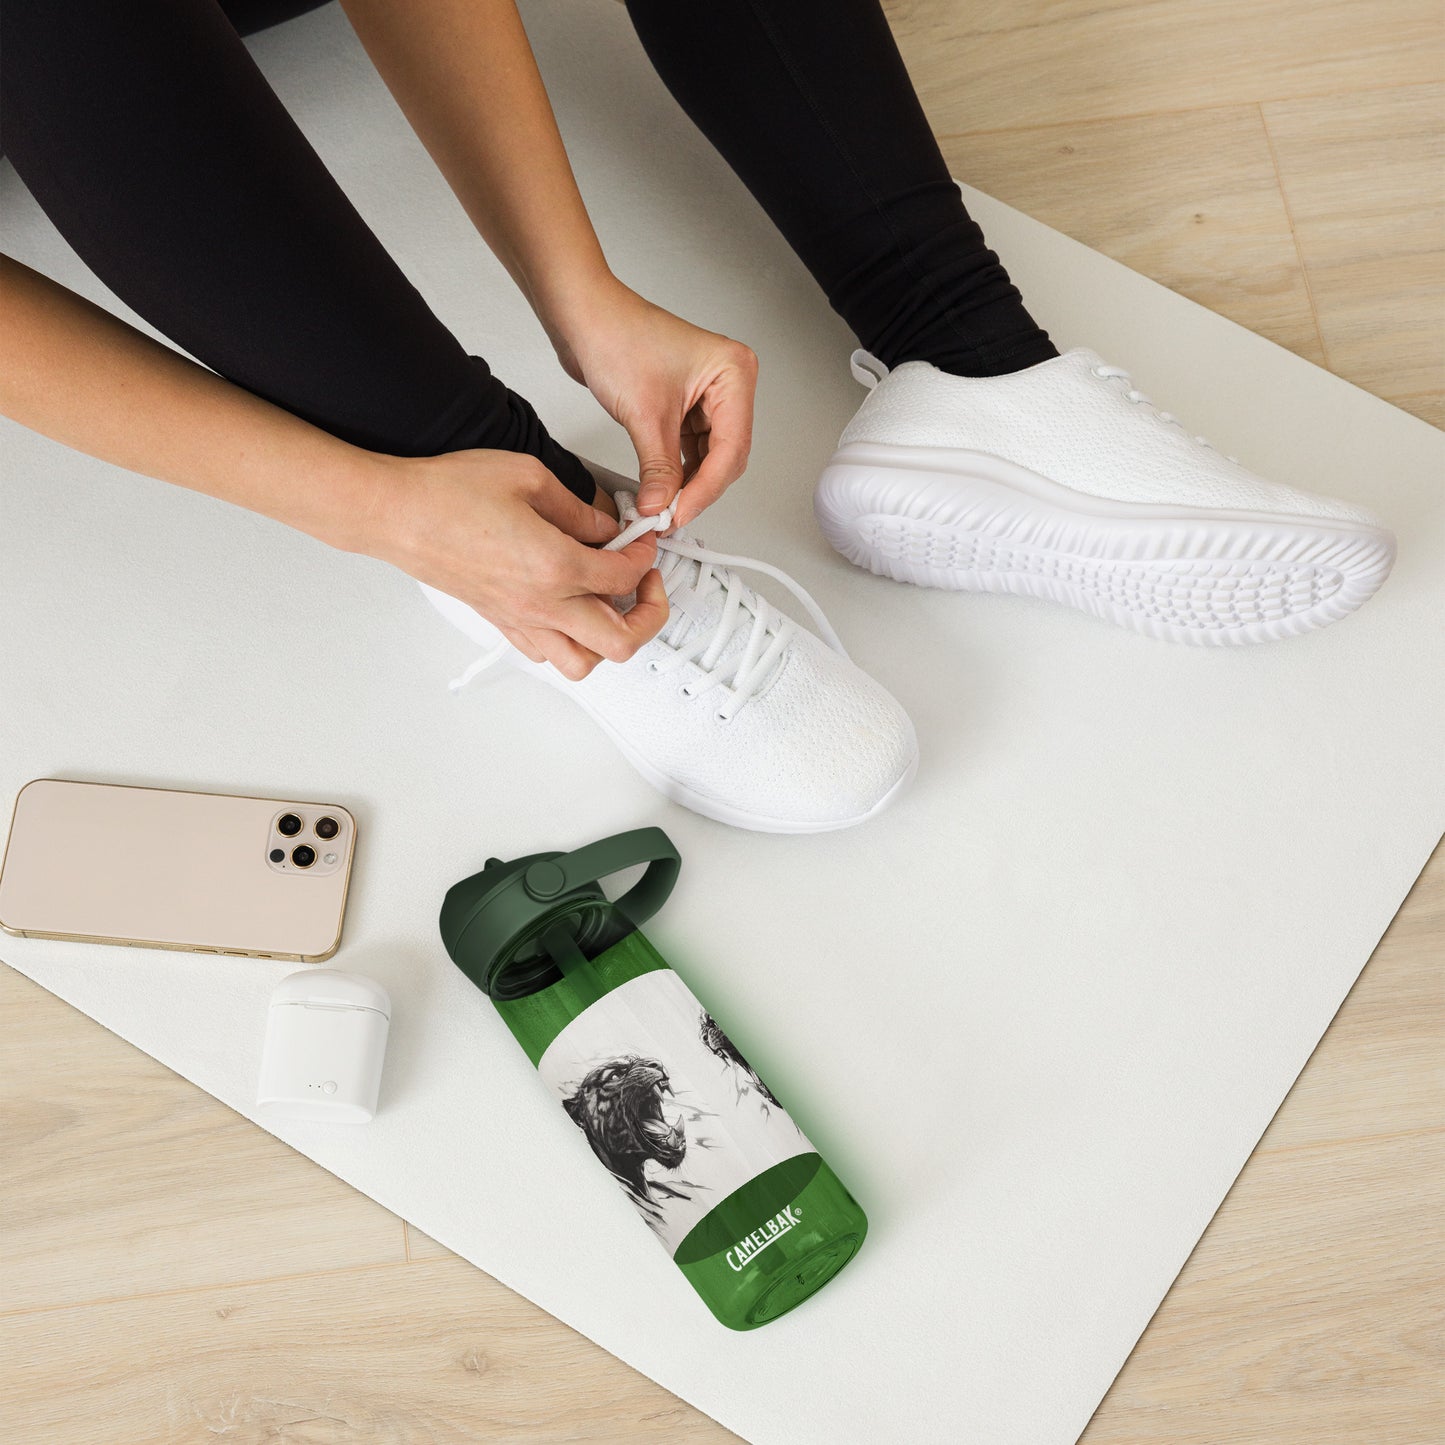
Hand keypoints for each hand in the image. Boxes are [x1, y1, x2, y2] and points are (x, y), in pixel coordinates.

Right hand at [369, 448, 666, 679]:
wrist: (397, 514)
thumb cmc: (448, 494)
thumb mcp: (529, 477)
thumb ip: (579, 508)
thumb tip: (606, 526)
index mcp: (556, 566)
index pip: (626, 575)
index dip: (645, 553)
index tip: (642, 539)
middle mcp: (542, 605)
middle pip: (621, 640)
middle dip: (650, 614)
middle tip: (647, 584)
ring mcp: (520, 621)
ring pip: (584, 664)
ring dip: (608, 640)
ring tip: (612, 606)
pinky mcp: (501, 624)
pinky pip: (548, 654)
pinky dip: (570, 642)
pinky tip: (571, 610)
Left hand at [552, 279, 757, 528]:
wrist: (582, 316)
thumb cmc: (615, 335)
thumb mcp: (644, 414)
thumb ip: (658, 468)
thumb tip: (661, 507)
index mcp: (733, 373)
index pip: (731, 448)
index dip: (706, 488)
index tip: (679, 514)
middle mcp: (727, 383)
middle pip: (725, 456)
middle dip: (697, 489)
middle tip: (670, 515)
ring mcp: (706, 395)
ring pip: (708, 457)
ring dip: (686, 483)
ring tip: (661, 506)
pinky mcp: (684, 405)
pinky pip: (689, 450)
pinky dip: (675, 471)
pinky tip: (660, 488)